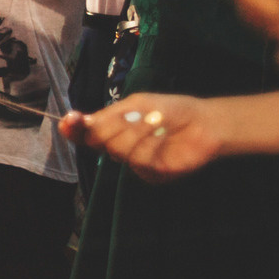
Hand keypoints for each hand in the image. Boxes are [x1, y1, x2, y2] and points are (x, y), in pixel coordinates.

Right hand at [62, 93, 223, 181]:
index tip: (72, 120)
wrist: (206, 124)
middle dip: (114, 126)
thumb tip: (82, 121)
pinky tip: (164, 138)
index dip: (73, 128)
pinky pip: (139, 162)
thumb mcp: (138, 104)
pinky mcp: (150, 174)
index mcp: (112, 129)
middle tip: (136, 116)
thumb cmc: (172, 110)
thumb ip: (110, 115)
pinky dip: (151, 145)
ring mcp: (134, 162)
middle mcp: (119, 147)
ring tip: (156, 122)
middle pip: (97, 141)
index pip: (83, 133)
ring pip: (118, 151)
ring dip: (137, 133)